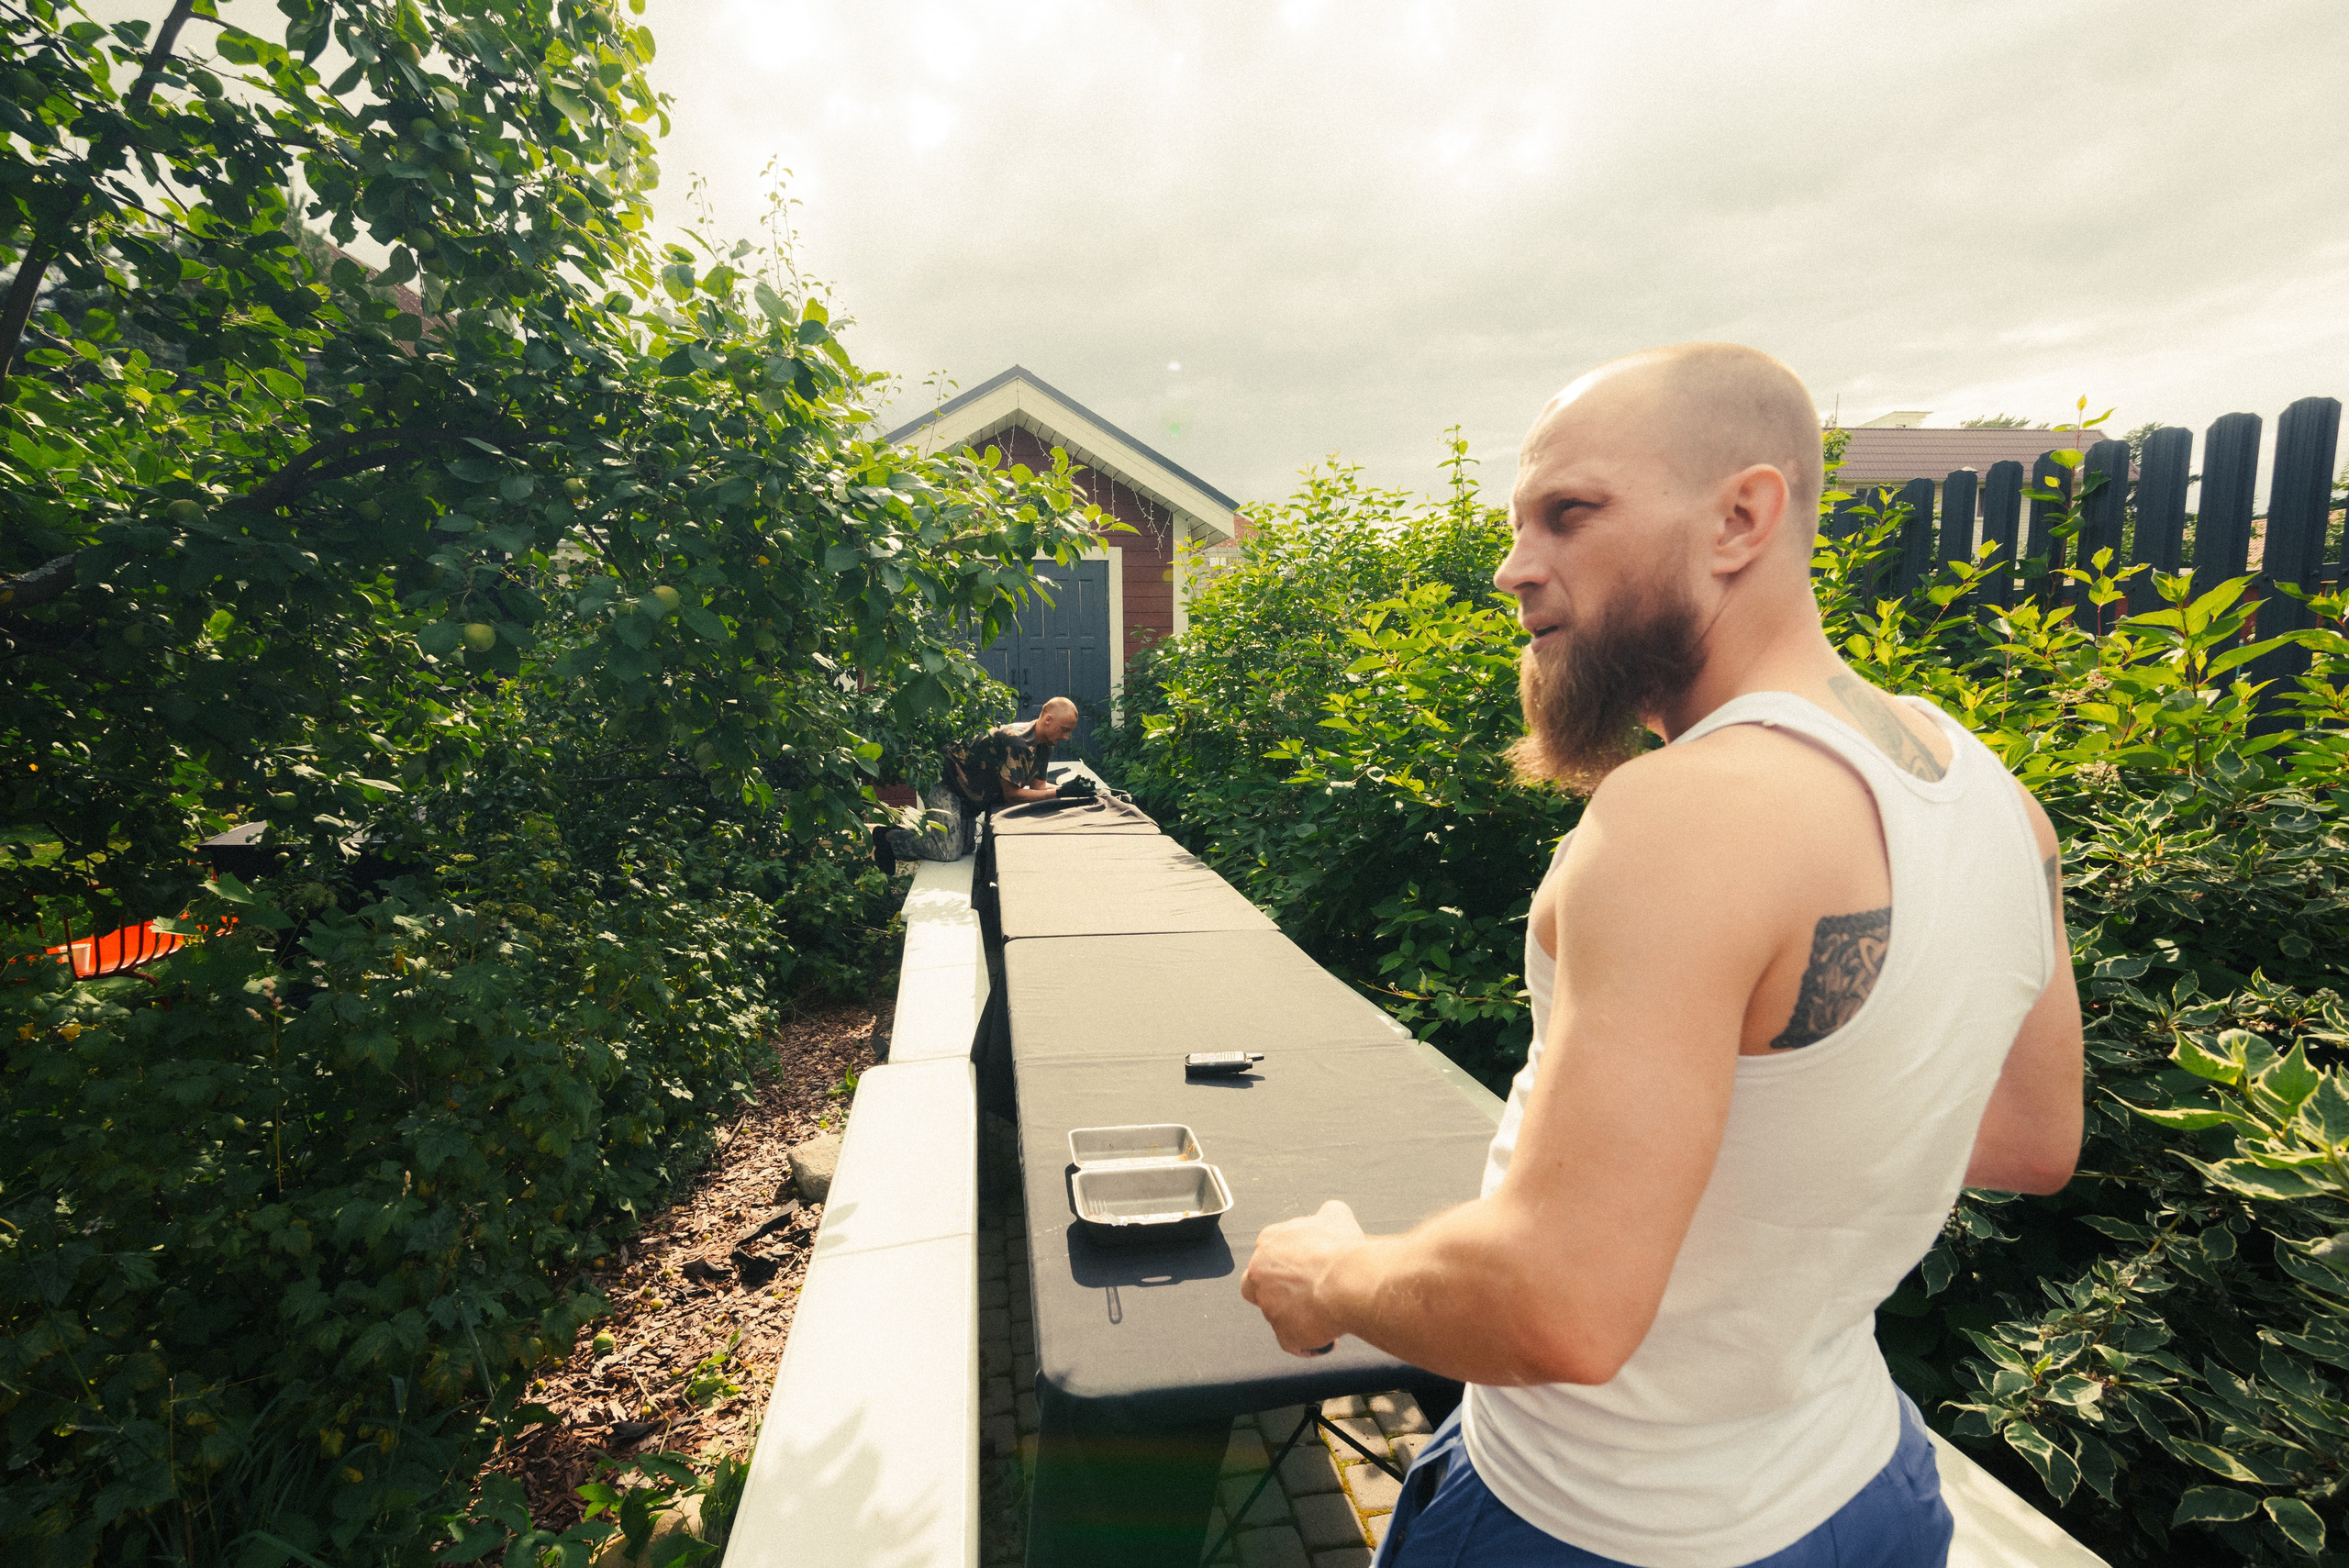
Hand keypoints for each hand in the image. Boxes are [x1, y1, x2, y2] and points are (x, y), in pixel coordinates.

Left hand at [1241, 1199, 1362, 1355]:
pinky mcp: (1282, 1334)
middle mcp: (1260, 1273)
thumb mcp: (1336, 1216)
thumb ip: (1326, 1215)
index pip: (1268, 1254)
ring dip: (1298, 1317)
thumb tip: (1329, 1214)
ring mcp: (1268, 1306)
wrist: (1347, 1281)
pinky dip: (1308, 1343)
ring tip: (1327, 1317)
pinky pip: (1293, 1343)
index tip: (1310, 1269)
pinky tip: (1328, 1338)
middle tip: (1307, 1294)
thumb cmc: (1340, 1248)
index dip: (1290, 1264)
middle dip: (1278, 1292)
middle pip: (1257, 1285)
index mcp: (1269, 1243)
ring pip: (1278, 1316)